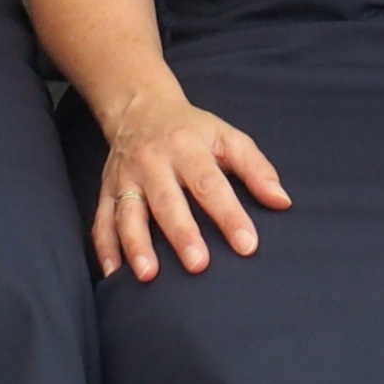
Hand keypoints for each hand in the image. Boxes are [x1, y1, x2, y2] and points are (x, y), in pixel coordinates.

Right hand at [93, 87, 290, 280]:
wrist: (139, 108)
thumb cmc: (192, 129)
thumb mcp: (227, 137)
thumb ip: (256, 168)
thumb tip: (282, 201)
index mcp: (187, 147)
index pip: (210, 184)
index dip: (229, 215)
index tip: (247, 244)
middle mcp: (153, 162)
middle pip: (168, 201)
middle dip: (182, 234)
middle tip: (198, 265)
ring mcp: (125, 178)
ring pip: (128, 214)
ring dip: (137, 245)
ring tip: (148, 275)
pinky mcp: (105, 190)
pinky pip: (101, 221)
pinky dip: (104, 248)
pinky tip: (113, 274)